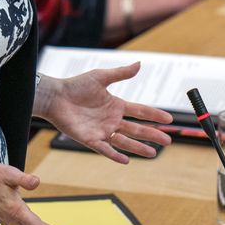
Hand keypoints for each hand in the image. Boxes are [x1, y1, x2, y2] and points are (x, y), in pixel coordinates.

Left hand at [36, 63, 172, 163]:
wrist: (55, 96)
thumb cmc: (76, 85)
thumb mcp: (100, 77)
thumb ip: (120, 73)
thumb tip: (140, 64)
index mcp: (116, 105)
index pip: (140, 112)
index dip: (154, 115)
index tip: (169, 119)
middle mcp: (112, 120)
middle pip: (136, 129)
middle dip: (152, 134)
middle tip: (168, 140)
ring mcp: (102, 131)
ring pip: (124, 141)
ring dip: (138, 147)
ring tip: (153, 153)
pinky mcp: (89, 139)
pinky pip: (105, 149)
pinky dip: (115, 155)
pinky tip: (126, 160)